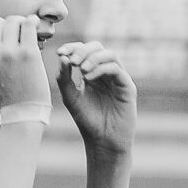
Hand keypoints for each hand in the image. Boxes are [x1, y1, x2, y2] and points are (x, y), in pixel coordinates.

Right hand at [0, 14, 51, 110]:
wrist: (22, 109)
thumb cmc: (3, 90)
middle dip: (7, 25)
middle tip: (15, 36)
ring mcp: (9, 52)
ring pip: (14, 20)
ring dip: (21, 24)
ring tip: (25, 35)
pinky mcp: (28, 52)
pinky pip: (29, 24)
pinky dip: (33, 23)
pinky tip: (34, 27)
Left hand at [55, 40, 135, 154]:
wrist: (103, 140)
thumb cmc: (87, 120)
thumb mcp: (70, 97)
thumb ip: (64, 79)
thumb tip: (61, 57)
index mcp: (91, 73)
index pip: (84, 51)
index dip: (72, 47)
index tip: (60, 53)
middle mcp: (105, 72)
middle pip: (98, 47)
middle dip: (83, 50)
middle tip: (72, 61)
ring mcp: (117, 78)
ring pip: (110, 54)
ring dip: (93, 58)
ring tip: (81, 70)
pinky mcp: (127, 86)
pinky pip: (116, 69)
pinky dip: (101, 69)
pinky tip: (89, 78)